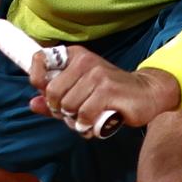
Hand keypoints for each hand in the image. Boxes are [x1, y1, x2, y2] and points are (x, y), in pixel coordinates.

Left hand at [26, 48, 181, 134]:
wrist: (148, 93)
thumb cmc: (111, 93)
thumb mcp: (81, 91)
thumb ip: (54, 98)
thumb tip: (33, 104)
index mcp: (75, 56)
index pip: (40, 60)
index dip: (38, 81)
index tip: (48, 94)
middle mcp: (85, 61)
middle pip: (52, 92)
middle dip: (59, 109)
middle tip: (73, 113)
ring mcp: (98, 75)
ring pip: (68, 106)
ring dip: (75, 120)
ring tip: (87, 119)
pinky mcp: (109, 90)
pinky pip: (84, 115)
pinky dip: (87, 126)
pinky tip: (95, 124)